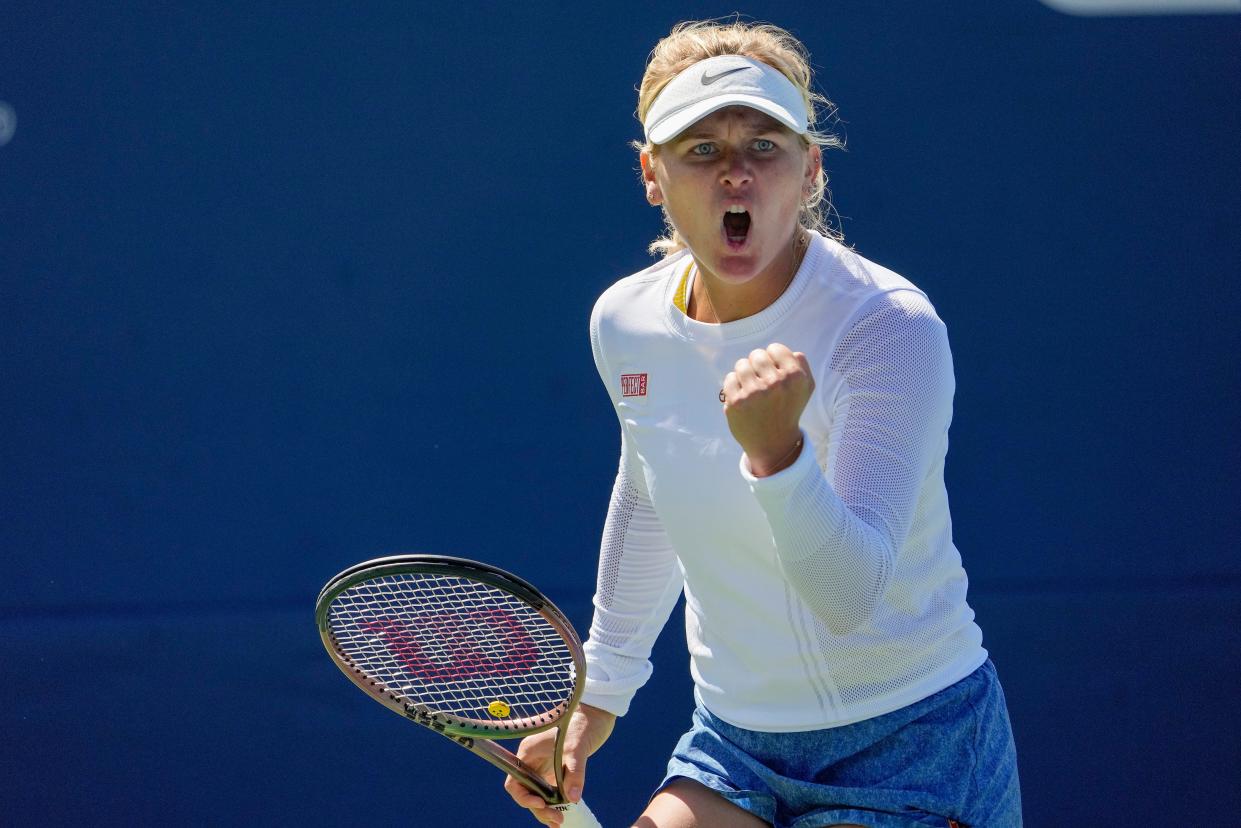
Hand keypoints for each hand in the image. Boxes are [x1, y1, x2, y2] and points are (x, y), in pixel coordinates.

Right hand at [504, 704, 615, 824]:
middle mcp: (532, 762)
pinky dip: (554, 805)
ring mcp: (543, 767)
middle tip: (557, 819)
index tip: (541, 803)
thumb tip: (573, 799)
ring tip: (559, 822)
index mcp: (528, 753)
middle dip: (539, 809)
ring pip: (538, 795)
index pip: (515, 782)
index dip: (524, 797)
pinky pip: (549, 792)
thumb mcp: (577, 748)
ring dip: (546, 810)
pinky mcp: (555, 771)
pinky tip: (562, 816)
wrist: (595, 716)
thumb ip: (574, 773)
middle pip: (527, 793)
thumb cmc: (581, 725)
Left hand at [722, 343, 813, 476]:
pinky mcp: (735, 402)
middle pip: (756, 355)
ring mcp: (754, 393)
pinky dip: (734, 386)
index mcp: (794, 376)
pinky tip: (743, 398)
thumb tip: (791, 352)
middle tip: (762, 383)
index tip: (774, 373)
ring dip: (745, 375)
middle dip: (757, 366)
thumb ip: (802, 365)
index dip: (773, 359)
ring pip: (741, 364)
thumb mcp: (806, 389)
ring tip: (752, 389)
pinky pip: (730, 378)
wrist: (773, 443)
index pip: (775, 348)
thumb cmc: (788, 410)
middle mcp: (775, 383)